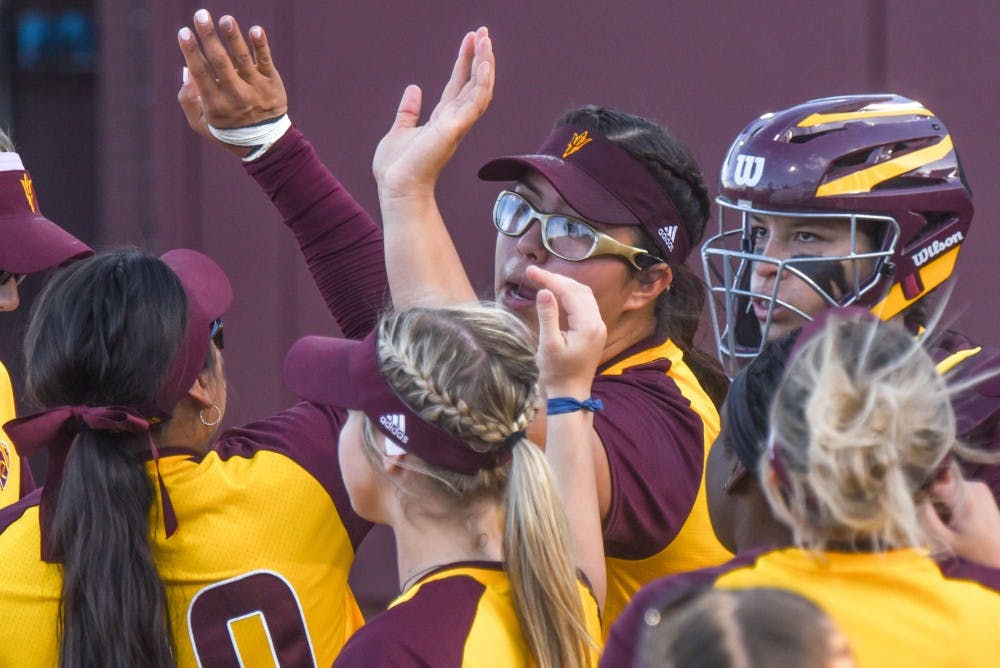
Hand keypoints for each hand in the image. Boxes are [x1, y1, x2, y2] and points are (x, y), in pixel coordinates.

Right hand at [176, 9, 287, 156]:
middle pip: (221, 63)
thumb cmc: (226, 129)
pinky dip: (261, 46)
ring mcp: (256, 89)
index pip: (202, 74)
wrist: (266, 142)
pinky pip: (267, 62)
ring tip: (226, 19)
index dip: (192, 52)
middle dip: (209, 38)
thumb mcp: (200, 123)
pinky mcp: (273, 84)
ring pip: (243, 60)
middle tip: (200, 15)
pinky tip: (256, 30)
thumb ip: (188, 100)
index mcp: (216, 106)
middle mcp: (237, 97)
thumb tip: (186, 69)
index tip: (184, 32)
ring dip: (234, 38)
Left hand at [373, 27, 494, 200]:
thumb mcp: (399, 131)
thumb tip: (414, 89)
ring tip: (486, 40)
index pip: (458, 85)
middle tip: (484, 33)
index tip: (471, 40)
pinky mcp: (454, 129)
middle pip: (473, 84)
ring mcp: (457, 125)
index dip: (465, 62)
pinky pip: (475, 102)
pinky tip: (485, 63)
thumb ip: (408, 111)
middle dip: (480, 58)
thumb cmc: (398, 169)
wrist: (397, 188)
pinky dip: (482, 82)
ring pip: (479, 90)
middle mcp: (454, 121)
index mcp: (442, 120)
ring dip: (485, 64)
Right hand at [529, 266, 606, 397]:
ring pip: (583, 295)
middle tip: (533, 274)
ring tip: (542, 280)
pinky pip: (584, 305)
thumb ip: (548, 317)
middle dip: (557, 279)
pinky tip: (556, 294)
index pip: (570, 292)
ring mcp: (598, 327)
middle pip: (579, 290)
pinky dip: (569, 295)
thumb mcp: (548, 345)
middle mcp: (598, 323)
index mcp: (588, 326)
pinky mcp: (594, 331)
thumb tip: (544, 291)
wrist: (571, 395)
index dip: (550, 279)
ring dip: (564, 285)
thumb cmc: (557, 373)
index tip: (530, 272)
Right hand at [924, 471, 999, 567]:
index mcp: (965, 501)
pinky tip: (959, 512)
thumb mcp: (949, 541)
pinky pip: (957, 486)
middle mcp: (973, 488)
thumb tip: (920, 502)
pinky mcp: (981, 487)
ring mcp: (979, 486)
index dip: (926, 497)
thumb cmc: (977, 549)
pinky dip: (954, 496)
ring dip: (945, 498)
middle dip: (936, 499)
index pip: (935, 487)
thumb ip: (930, 521)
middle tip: (941, 518)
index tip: (926, 511)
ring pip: (949, 485)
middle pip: (942, 485)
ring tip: (951, 516)